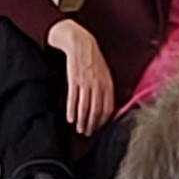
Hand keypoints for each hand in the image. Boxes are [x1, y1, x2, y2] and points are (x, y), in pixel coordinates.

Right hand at [47, 20, 115, 137]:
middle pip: (96, 110)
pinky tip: (70, 119)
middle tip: (88, 133)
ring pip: (85, 107)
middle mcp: (98, 85)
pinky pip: (73, 99)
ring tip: (79, 129)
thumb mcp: (106, 73)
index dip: (103, 121)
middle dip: (92, 124)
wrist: (81, 44)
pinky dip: (72, 110)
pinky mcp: (74, 80)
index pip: (108, 108)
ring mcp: (86, 83)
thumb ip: (107, 89)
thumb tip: (107, 105)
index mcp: (108, 84)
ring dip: (82, 121)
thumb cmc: (93, 59)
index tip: (99, 129)